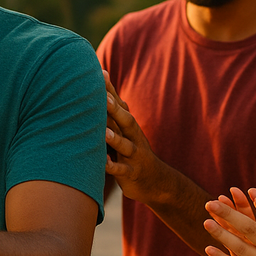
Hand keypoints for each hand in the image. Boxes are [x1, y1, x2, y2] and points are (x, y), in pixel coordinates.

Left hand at [103, 72, 167, 202]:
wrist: (155, 181)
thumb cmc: (132, 149)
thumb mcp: (124, 129)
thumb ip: (112, 109)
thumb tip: (100, 81)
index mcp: (129, 125)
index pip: (120, 104)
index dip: (110, 90)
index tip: (100, 74)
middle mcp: (133, 137)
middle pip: (126, 121)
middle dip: (115, 110)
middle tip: (104, 98)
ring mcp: (134, 155)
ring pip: (125, 146)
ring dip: (115, 139)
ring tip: (105, 133)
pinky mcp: (132, 173)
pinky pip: (122, 170)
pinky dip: (114, 167)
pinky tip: (104, 163)